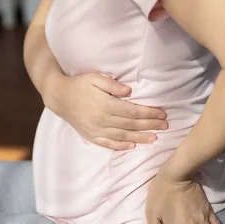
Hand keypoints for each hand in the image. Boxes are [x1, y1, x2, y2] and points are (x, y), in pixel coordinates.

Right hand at [43, 72, 167, 149]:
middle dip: (150, 125)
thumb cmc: (79, 84)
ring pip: (123, 136)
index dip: (149, 113)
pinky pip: (108, 143)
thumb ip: (112, 84)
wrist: (59, 96)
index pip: (133, 111)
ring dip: (140, 138)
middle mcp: (102, 119)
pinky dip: (121, 146)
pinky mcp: (91, 135)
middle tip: (165, 126)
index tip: (162, 114)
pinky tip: (132, 146)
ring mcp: (96, 130)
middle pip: (131, 124)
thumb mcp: (95, 77)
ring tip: (155, 138)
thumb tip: (130, 91)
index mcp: (105, 105)